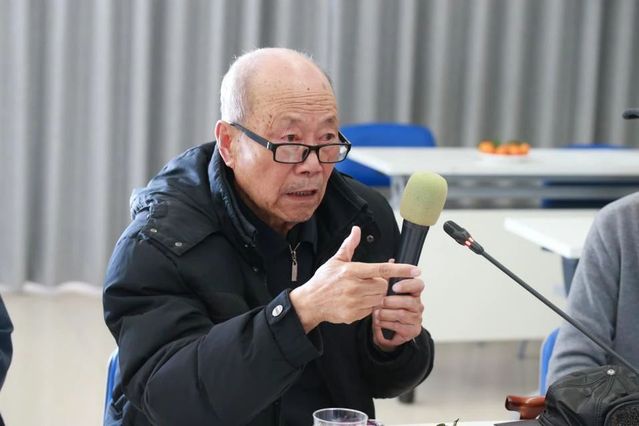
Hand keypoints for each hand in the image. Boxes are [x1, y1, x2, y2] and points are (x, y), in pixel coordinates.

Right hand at [290, 226, 419, 332]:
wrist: (310, 302)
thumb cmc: (323, 280)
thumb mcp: (335, 261)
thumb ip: (349, 246)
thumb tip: (356, 230)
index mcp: (351, 271)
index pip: (382, 269)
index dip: (401, 269)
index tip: (416, 270)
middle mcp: (354, 287)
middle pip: (383, 285)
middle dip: (380, 283)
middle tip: (368, 281)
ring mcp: (354, 303)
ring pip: (379, 298)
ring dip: (375, 295)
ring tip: (361, 291)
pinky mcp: (353, 315)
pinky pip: (371, 310)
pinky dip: (368, 306)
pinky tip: (357, 301)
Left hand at [371, 276, 424, 350]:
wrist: (387, 330)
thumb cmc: (387, 307)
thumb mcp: (387, 291)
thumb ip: (389, 276)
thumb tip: (391, 260)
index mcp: (413, 292)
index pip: (418, 285)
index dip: (407, 285)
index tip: (394, 287)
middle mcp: (417, 304)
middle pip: (410, 301)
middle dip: (392, 301)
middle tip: (380, 302)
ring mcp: (416, 317)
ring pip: (402, 314)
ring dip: (386, 313)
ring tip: (377, 312)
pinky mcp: (412, 330)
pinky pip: (399, 326)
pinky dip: (386, 323)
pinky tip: (379, 321)